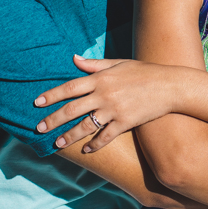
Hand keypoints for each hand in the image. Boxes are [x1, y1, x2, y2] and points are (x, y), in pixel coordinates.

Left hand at [35, 56, 174, 151]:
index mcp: (101, 78)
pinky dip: (95, 144)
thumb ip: (94, 64)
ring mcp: (115, 110)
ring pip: (86, 126)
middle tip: (39, 128)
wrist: (170, 86)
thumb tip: (74, 58)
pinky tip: (86, 150)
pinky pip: (106, 136)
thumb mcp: (118, 63)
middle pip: (73, 109)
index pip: (70, 87)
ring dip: (69, 136)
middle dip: (54, 119)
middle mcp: (105, 94)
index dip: (52, 95)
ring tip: (57, 143)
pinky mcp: (126, 122)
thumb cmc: (144, 72)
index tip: (37, 103)